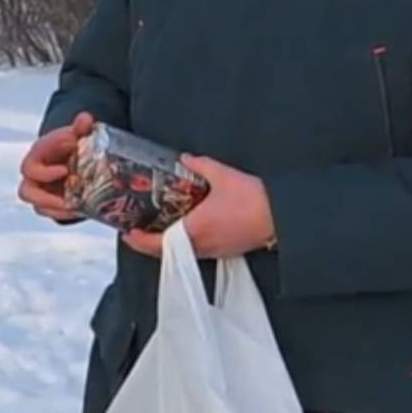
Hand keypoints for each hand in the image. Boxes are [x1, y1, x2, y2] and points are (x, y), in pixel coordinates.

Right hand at [19, 112, 93, 222]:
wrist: (68, 153)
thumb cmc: (67, 144)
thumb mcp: (74, 134)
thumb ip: (80, 127)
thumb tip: (85, 119)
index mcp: (36, 158)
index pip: (30, 168)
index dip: (44, 173)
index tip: (64, 171)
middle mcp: (33, 176)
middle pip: (27, 192)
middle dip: (46, 198)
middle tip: (67, 198)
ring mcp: (40, 191)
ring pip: (38, 206)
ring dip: (55, 209)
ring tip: (74, 207)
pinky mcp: (49, 202)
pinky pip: (50, 213)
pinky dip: (63, 213)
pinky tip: (79, 210)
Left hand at [122, 155, 274, 258]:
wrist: (284, 216)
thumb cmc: (254, 198)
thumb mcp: (223, 175)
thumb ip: (199, 165)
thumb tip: (184, 158)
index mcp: (195, 229)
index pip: (157, 244)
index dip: (138, 241)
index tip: (127, 233)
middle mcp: (202, 245)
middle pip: (165, 253)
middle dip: (147, 244)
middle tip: (135, 232)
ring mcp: (215, 251)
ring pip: (181, 254)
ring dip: (166, 246)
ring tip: (156, 231)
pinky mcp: (227, 251)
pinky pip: (198, 252)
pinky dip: (185, 245)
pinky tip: (185, 232)